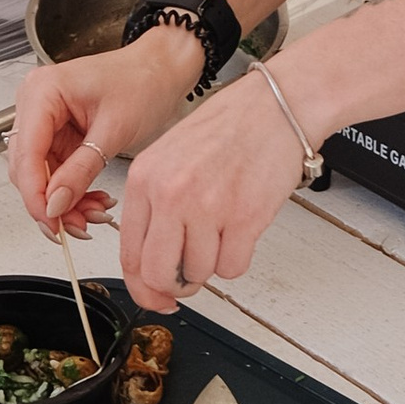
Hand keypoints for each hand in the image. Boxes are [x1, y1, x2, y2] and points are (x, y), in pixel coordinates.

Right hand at [8, 32, 205, 238]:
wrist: (162, 70)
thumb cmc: (143, 81)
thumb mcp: (113, 130)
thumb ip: (81, 170)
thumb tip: (56, 205)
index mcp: (42, 92)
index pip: (26, 153)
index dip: (35, 193)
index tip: (51, 221)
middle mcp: (36, 104)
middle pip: (27, 168)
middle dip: (52, 201)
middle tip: (77, 226)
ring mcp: (46, 120)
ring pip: (42, 175)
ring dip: (65, 200)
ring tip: (94, 213)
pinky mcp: (59, 135)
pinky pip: (57, 172)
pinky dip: (74, 190)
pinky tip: (94, 201)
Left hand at [114, 71, 306, 312]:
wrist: (275, 106)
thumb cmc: (228, 127)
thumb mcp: (170, 157)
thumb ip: (155, 207)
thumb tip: (151, 262)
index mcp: (145, 179)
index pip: (129, 254)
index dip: (143, 287)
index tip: (155, 297)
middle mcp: (170, 194)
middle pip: (158, 274)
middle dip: (175, 285)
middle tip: (189, 277)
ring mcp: (207, 208)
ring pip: (198, 274)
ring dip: (212, 264)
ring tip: (223, 230)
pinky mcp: (244, 218)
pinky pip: (233, 268)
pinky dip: (238, 258)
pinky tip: (241, 228)